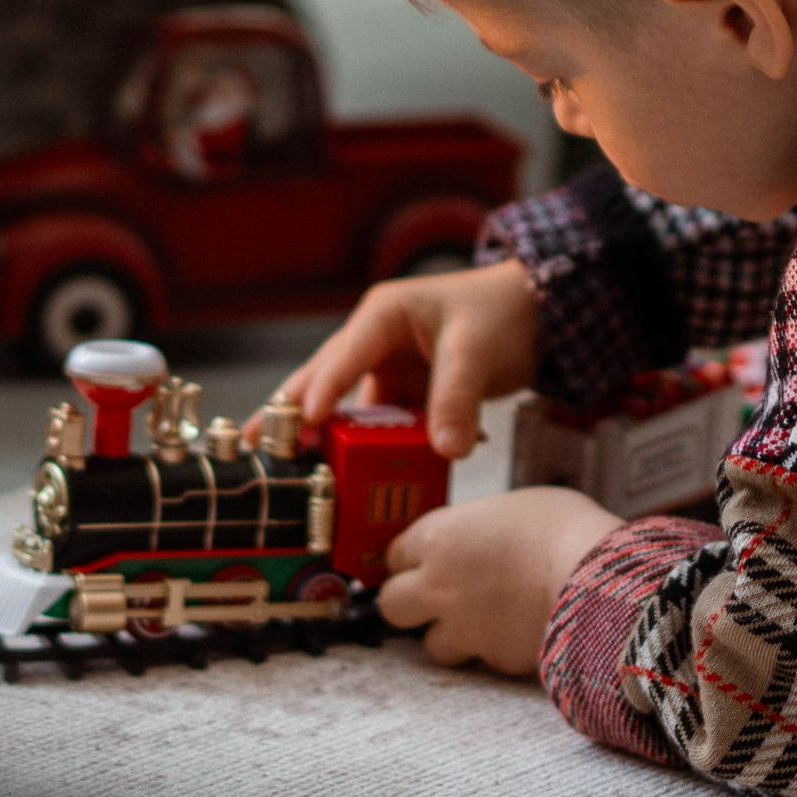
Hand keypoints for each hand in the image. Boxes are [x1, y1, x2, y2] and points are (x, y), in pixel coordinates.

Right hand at [262, 257, 540, 461]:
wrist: (540, 312)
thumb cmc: (503, 311)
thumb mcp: (477, 351)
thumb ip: (457, 399)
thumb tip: (446, 451)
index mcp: (383, 316)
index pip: (342, 356)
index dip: (320, 391)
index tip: (300, 425)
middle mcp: (376, 342)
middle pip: (325, 382)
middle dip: (291, 416)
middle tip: (257, 449)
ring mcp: (389, 370)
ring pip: (351, 412)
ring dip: (332, 444)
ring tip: (296, 477)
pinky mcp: (406, 395)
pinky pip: (383, 429)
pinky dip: (375, 455)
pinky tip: (359, 485)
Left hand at [377, 487, 619, 676]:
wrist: (593, 579)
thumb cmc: (561, 527)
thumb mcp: (514, 506)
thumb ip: (481, 527)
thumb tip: (482, 538)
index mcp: (440, 538)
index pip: (395, 553)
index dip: (412, 557)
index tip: (428, 558)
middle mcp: (438, 586)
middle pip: (392, 604)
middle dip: (409, 602)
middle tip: (438, 596)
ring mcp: (462, 628)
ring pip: (431, 644)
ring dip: (450, 635)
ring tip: (483, 620)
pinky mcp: (491, 659)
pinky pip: (481, 660)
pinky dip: (495, 650)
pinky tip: (519, 633)